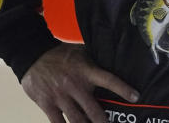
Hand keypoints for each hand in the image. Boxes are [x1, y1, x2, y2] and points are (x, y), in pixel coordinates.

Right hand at [20, 43, 138, 122]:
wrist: (33, 55)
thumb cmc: (61, 54)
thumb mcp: (81, 53)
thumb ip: (95, 61)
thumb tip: (114, 59)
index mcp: (86, 71)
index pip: (109, 80)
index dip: (123, 89)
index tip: (136, 97)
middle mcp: (75, 85)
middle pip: (93, 109)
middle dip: (103, 122)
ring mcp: (61, 96)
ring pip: (77, 120)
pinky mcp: (47, 104)